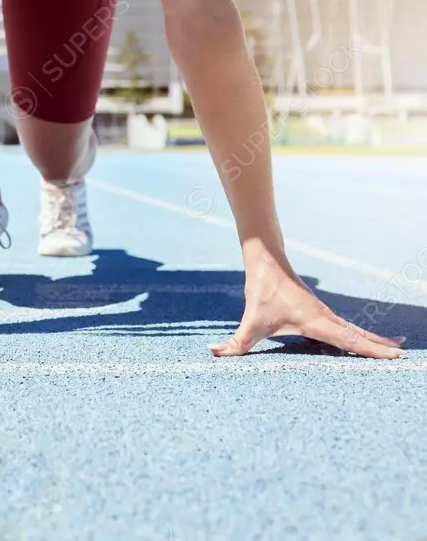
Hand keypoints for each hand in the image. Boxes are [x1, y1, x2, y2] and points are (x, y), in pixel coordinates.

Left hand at [208, 261, 405, 358]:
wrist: (266, 260)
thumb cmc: (261, 290)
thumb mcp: (250, 321)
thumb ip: (235, 342)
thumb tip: (214, 352)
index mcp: (315, 322)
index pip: (347, 340)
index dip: (370, 350)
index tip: (392, 356)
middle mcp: (324, 317)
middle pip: (356, 335)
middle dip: (378, 346)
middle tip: (402, 355)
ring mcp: (323, 313)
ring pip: (352, 329)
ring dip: (372, 338)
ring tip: (394, 347)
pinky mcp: (318, 310)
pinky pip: (344, 325)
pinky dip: (358, 332)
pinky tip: (364, 337)